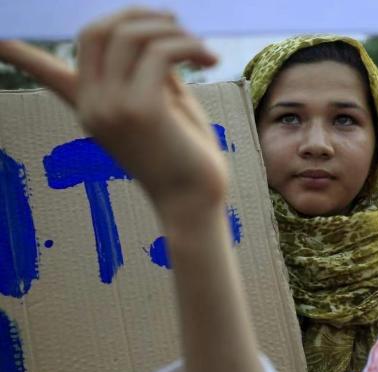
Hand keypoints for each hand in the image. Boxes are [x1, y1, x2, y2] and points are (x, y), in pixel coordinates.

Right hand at [0, 8, 226, 214]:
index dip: (23, 54)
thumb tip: (158, 35)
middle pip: (97, 30)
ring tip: (204, 50)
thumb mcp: (165, 107)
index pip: (45, 71)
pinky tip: (210, 59)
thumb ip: (154, 73)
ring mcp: (111, 107)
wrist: (195, 202)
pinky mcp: (140, 109)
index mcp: (90, 108)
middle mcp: (92, 106)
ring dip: (174, 31)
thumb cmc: (188, 157)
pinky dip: (189, 46)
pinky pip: (160, 52)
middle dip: (139, 14)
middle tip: (177, 23)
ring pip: (131, 35)